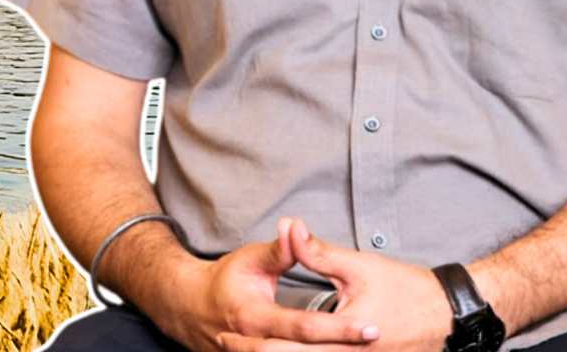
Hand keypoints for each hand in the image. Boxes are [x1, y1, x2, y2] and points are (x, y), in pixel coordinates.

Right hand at [151, 218, 380, 351]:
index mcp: (253, 317)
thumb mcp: (250, 260)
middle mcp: (253, 344)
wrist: (190, 307)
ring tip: (364, 350)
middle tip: (376, 338)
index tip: (371, 327)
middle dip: (342, 348)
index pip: (304, 327)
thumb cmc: (224, 282)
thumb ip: (279, 250)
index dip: (339, 329)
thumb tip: (296, 227)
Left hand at [223, 220, 449, 351]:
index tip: (225, 334)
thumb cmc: (405, 290)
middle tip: (225, 345)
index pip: (287, 348)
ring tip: (245, 351)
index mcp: (345, 340)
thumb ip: (317, 252)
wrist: (447, 315)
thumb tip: (289, 228)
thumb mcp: (357, 267)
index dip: (252, 344)